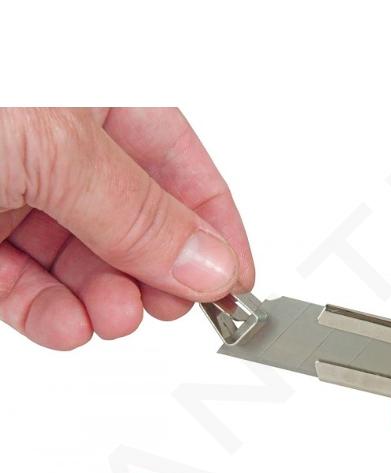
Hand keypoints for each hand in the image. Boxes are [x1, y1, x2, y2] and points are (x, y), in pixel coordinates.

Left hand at [0, 108, 253, 348]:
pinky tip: (68, 325)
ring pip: (82, 262)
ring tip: (116, 317)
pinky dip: (50, 314)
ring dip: (106, 301)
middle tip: (172, 303)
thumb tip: (210, 264)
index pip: (180, 166)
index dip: (215, 228)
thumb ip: (136, 212)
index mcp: (95, 96)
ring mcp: (16, 190)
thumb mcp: (56, 148)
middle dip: (156, 273)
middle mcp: (60, 146)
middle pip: (135, 224)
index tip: (236, 282)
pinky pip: (26, 284)